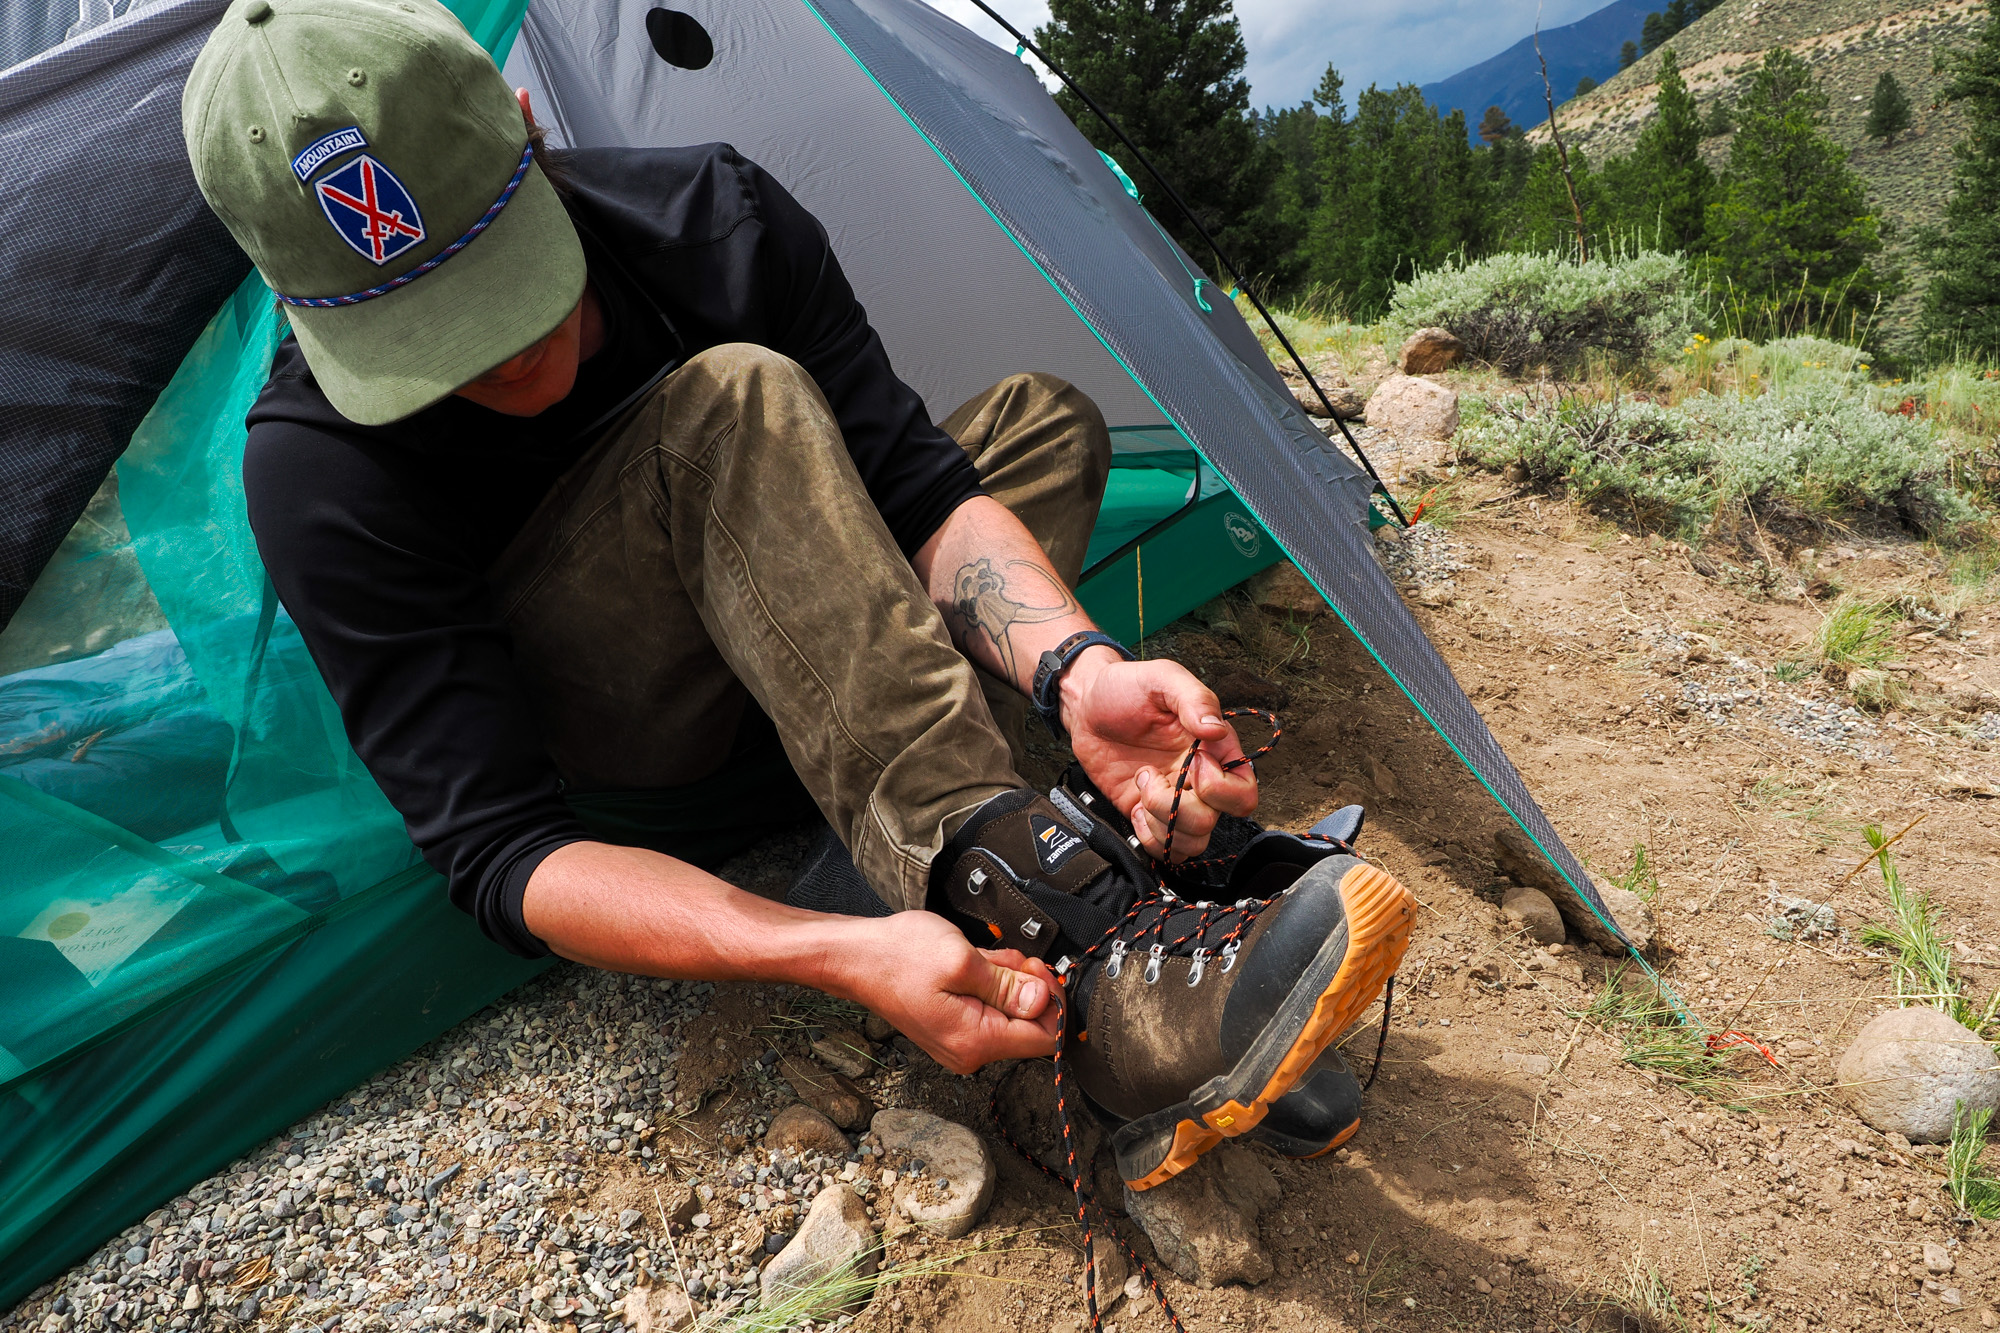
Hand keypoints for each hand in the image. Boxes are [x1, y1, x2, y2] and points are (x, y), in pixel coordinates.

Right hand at [837, 911, 1059, 1073]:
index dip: (1052, 1001)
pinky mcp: (954, 1028)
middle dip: (1026, 986)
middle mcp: (969, 1051)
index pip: (1045, 1038)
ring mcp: (960, 1041)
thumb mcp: (962, 960)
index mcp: (975, 1041)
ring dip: (1005, 981)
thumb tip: (1045, 1000)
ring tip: (981, 959)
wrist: (855, 957)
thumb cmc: (897, 956)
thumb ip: (1007, 984)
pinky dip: (989, 984)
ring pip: (1009, 1013)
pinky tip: (972, 966)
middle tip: (1003, 958)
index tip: (1038, 971)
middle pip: (1029, 1025)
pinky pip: (988, 1009)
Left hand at [1062, 651, 1258, 860]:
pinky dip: (1150, 837)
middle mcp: (1198, 779)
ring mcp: (1173, 799)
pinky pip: (1164, 848)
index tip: (1191, 762)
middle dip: (1180, 807)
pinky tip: (1135, 809)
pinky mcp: (1147, 813)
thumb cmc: (1126, 687)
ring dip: (1163, 823)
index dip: (1219, 787)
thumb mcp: (1162, 678)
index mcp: (1213, 749)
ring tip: (1141, 788)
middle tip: (1150, 775)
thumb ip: (1194, 699)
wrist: (1086, 705)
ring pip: (1192, 841)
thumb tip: (1216, 731)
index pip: (1243, 791)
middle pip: (1216, 821)